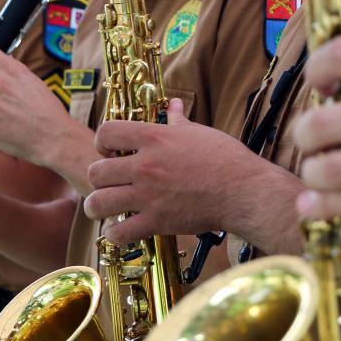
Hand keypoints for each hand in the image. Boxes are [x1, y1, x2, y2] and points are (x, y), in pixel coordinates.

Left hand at [84, 99, 299, 245]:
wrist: (244, 191)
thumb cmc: (225, 159)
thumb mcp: (199, 132)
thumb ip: (178, 120)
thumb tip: (173, 105)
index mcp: (153, 137)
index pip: (106, 131)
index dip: (102, 142)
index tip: (109, 151)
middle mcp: (144, 165)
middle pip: (96, 171)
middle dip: (98, 178)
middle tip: (109, 183)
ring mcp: (148, 195)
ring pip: (98, 202)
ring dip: (98, 207)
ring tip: (106, 208)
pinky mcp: (156, 221)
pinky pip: (119, 233)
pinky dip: (115, 234)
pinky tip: (122, 230)